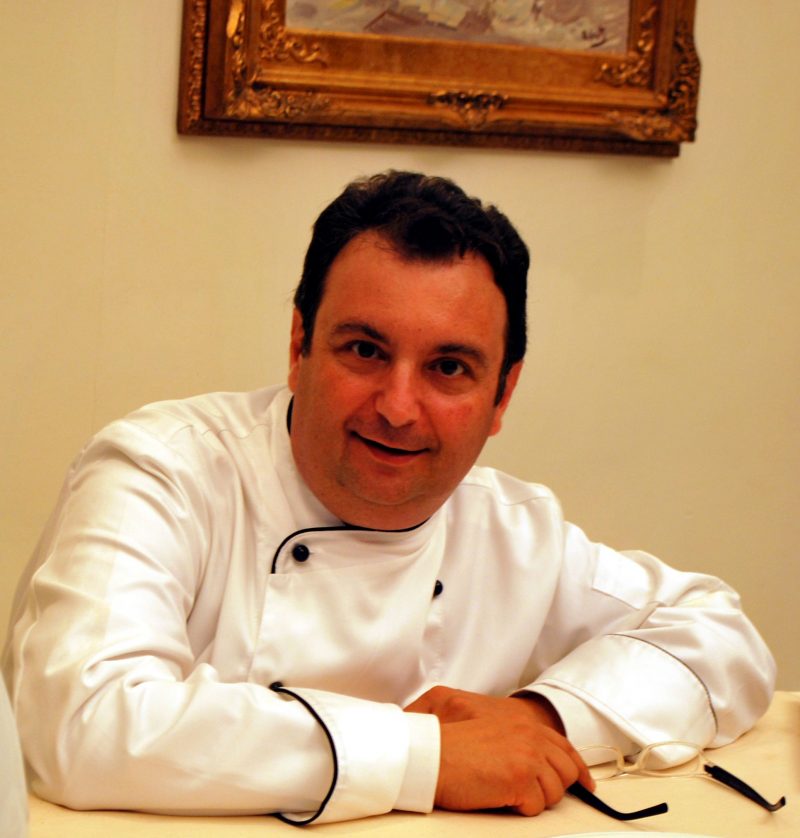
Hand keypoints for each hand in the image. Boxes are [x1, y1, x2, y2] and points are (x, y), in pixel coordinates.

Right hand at [404, 686, 593, 815]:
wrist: (428, 754)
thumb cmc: (442, 738)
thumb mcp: (466, 709)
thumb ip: (496, 720)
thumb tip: (512, 738)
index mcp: (521, 719)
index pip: (563, 745)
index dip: (576, 766)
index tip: (585, 782)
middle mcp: (530, 734)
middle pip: (566, 770)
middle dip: (554, 786)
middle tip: (534, 792)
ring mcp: (528, 756)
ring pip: (554, 792)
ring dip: (533, 798)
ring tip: (507, 792)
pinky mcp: (520, 780)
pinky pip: (535, 806)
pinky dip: (519, 808)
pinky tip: (499, 797)